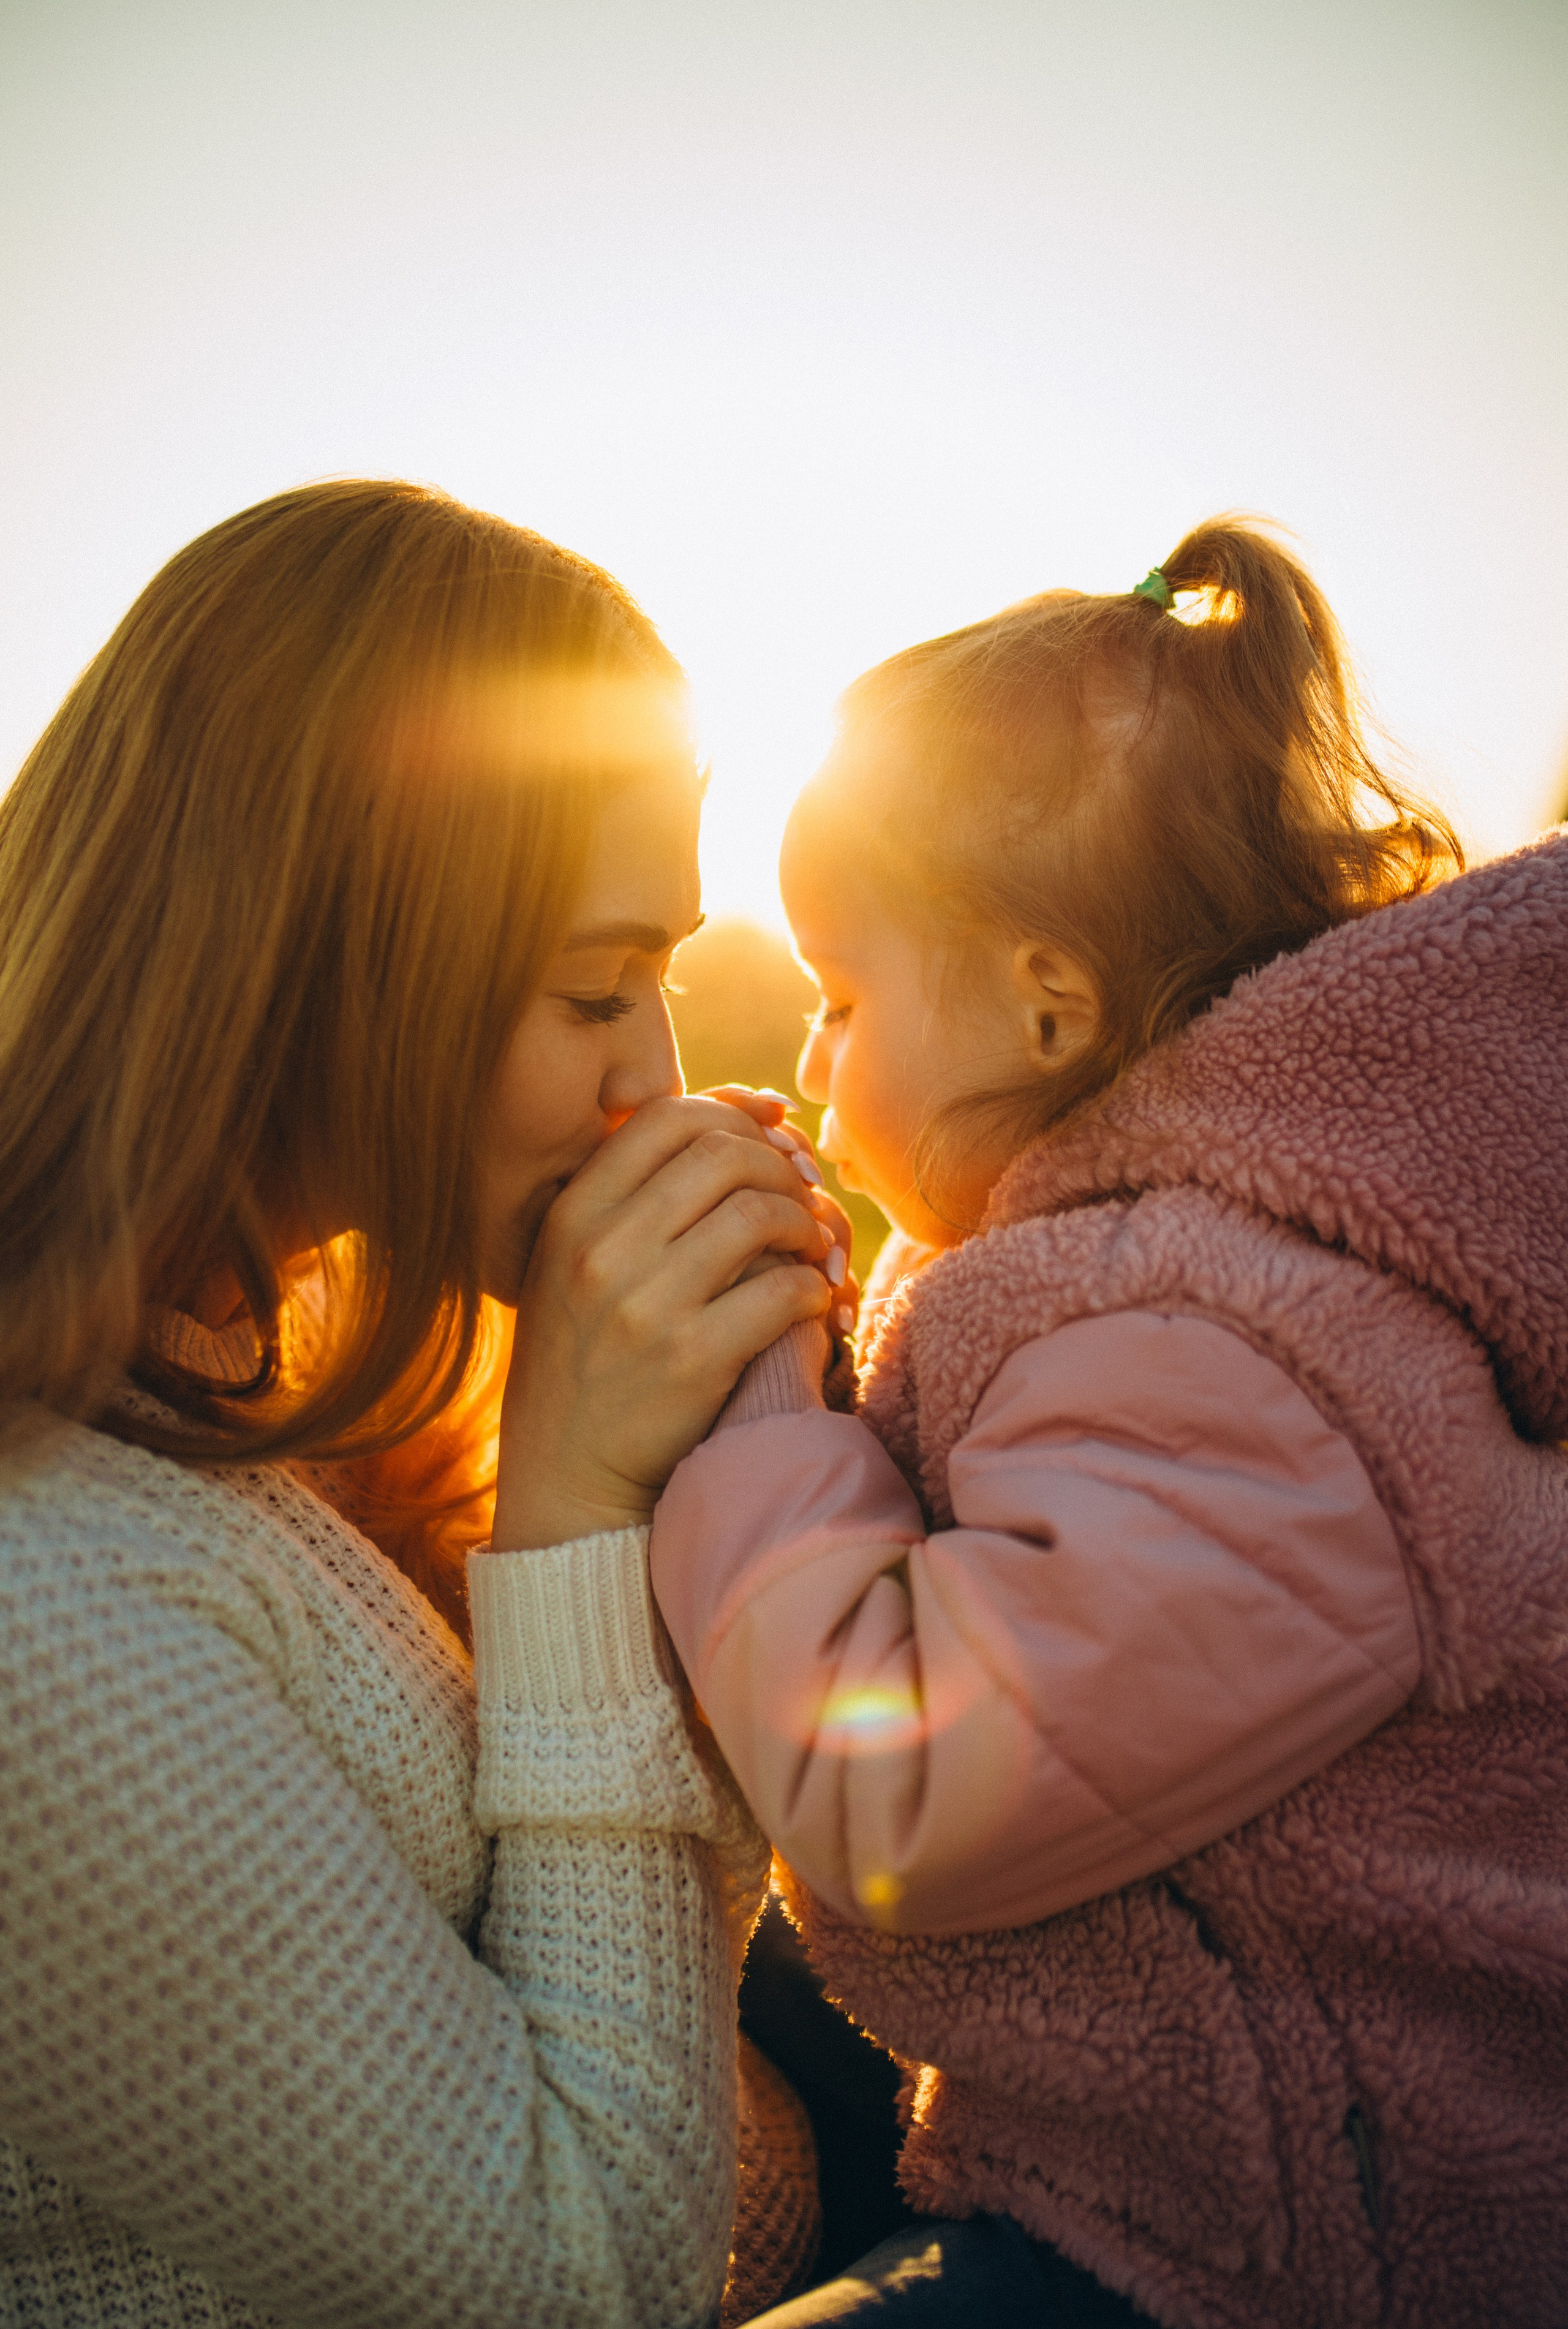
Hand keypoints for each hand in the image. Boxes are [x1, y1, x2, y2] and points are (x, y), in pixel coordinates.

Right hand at [493, 1094, 834, 1550]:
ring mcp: (644, 1305)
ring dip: (805, 1222)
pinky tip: (812, 1300)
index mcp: (571, 1213)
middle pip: (722, 1155)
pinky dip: (813, 1287)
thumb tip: (753, 1108)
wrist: (566, 1472)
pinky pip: (781, 1292)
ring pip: (759, 1215)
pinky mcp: (690, 1360)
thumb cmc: (588, 1352)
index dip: (732, 1113)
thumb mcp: (577, 1259)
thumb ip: (639, 1189)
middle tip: (800, 1197)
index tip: (769, 1136)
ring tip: (811, 1245)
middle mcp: (601, 1250)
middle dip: (778, 1167)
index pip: (664, 1115)